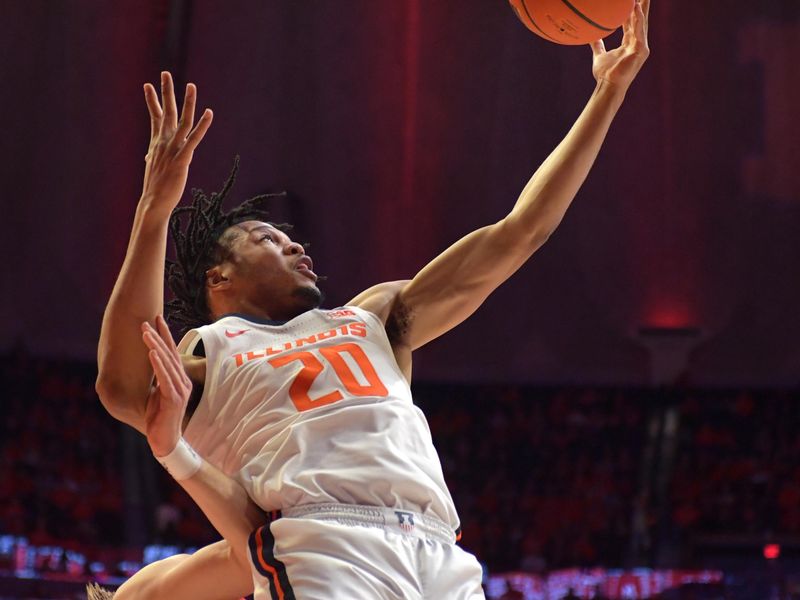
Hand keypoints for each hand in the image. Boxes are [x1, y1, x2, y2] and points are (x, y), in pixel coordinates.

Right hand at [140, 72, 212, 212]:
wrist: (154, 202)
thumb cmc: (155, 187)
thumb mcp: (153, 167)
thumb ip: (153, 157)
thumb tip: (149, 155)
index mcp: (157, 143)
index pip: (155, 116)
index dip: (152, 100)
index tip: (147, 85)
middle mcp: (164, 142)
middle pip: (166, 112)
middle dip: (166, 92)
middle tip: (164, 73)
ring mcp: (173, 149)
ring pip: (182, 121)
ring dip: (187, 102)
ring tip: (191, 85)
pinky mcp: (183, 159)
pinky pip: (194, 139)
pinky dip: (202, 125)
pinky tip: (209, 113)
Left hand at [142, 315, 191, 456]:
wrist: (165, 442)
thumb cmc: (159, 419)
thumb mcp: (157, 395)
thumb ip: (156, 381)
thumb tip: (146, 365)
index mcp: (179, 380)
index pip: (172, 353)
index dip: (165, 335)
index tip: (157, 319)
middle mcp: (182, 382)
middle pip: (170, 353)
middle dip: (159, 335)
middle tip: (148, 320)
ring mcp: (180, 390)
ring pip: (167, 363)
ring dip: (156, 345)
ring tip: (145, 332)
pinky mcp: (174, 399)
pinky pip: (165, 378)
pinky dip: (158, 364)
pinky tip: (152, 352)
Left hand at [590, 0, 649, 90]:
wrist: (608, 85)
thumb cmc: (605, 74)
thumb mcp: (599, 55)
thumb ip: (597, 45)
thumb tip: (590, 37)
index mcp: (629, 43)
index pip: (631, 23)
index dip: (631, 11)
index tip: (631, 0)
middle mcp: (637, 43)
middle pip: (640, 20)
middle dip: (641, 5)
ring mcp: (640, 46)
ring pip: (641, 23)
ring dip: (641, 8)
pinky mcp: (641, 50)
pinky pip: (639, 31)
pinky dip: (638, 19)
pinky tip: (636, 8)